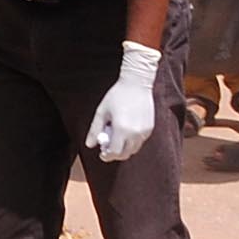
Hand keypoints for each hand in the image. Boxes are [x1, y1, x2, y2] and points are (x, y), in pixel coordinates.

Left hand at [85, 40, 163, 162]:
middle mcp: (134, 133)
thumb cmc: (117, 95)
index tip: (102, 154)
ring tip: (117, 137)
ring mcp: (144, 132)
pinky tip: (126, 131)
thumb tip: (89, 145)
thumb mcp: (102, 111)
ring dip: (124, 149)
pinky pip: (140, 141)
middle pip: (125, 154)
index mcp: (121, 129)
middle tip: (108, 148)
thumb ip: (95, 129)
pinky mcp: (149, 128)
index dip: (107, 156)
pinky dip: (132, 142)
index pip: (114, 152)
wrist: (137, 83)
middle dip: (115, 154)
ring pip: (133, 149)